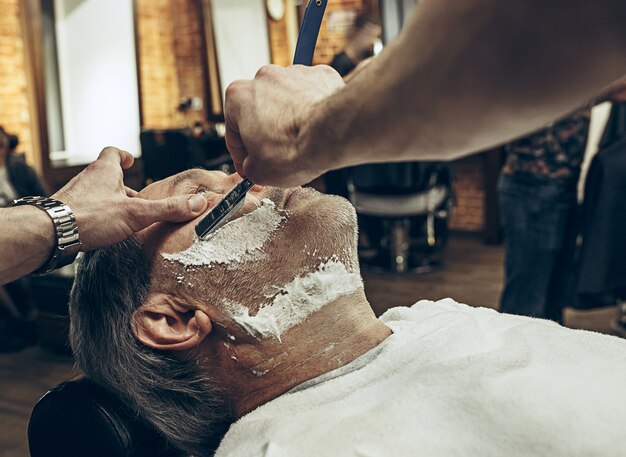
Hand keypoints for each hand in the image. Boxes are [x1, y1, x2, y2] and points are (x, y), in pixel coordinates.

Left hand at [53, 147, 207, 249]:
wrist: (50, 233)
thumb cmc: (89, 217)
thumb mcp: (137, 213)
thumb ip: (168, 209)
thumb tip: (198, 204)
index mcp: (105, 171)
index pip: (113, 153)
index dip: (123, 155)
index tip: (130, 160)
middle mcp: (88, 180)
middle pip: (108, 178)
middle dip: (124, 189)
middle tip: (138, 200)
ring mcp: (76, 197)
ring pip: (97, 196)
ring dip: (111, 205)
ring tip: (124, 219)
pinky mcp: (68, 214)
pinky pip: (87, 212)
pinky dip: (98, 219)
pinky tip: (105, 233)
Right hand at [225, 64, 344, 186]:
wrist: (332, 135)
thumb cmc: (294, 149)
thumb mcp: (258, 172)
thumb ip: (249, 165)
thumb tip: (255, 165)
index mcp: (238, 97)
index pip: (233, 129)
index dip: (241, 154)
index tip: (249, 165)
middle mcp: (264, 78)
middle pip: (260, 110)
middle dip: (266, 131)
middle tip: (276, 154)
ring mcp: (294, 73)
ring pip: (287, 100)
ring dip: (290, 118)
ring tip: (301, 141)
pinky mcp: (320, 75)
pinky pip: (312, 94)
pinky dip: (314, 109)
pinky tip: (317, 128)